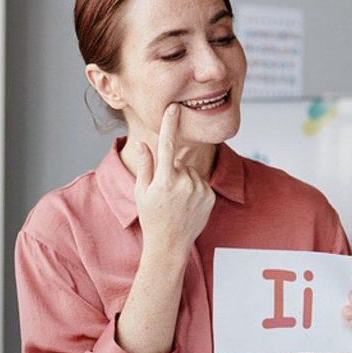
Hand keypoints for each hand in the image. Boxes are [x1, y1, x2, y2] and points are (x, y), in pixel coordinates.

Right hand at [134, 103, 214, 256]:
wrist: (170, 244)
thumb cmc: (152, 218)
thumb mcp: (141, 192)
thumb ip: (145, 165)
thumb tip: (142, 143)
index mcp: (164, 180)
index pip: (167, 145)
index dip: (170, 124)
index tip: (173, 108)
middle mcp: (183, 183)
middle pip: (178, 162)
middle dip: (171, 170)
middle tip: (164, 192)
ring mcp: (199, 189)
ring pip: (190, 171)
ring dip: (184, 179)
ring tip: (176, 200)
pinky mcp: (210, 196)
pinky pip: (201, 182)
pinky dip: (195, 188)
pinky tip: (187, 204)